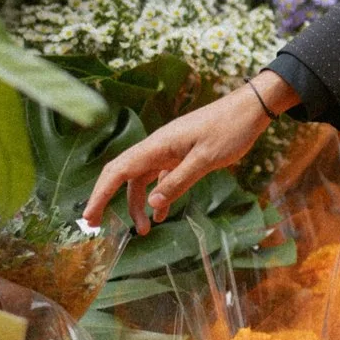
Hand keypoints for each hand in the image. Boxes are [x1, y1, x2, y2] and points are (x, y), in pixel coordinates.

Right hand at [83, 74, 291, 233]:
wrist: (250, 109)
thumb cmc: (230, 130)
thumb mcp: (206, 159)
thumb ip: (179, 181)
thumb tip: (151, 205)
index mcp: (157, 146)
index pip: (118, 171)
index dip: (100, 194)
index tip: (90, 216)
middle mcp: (157, 147)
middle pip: (122, 175)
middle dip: (107, 199)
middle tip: (97, 225)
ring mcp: (168, 150)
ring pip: (142, 179)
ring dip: (138, 204)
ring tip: (144, 230)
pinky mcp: (181, 154)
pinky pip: (161, 177)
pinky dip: (158, 196)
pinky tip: (162, 214)